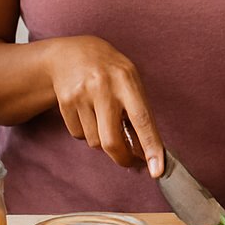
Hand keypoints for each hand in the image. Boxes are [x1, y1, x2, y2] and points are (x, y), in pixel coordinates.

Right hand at [44, 36, 163, 175]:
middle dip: (122, 158)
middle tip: (129, 161)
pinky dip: (85, 132)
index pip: (142, 119)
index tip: (158, 170)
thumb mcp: (129, 80)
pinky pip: (78, 134)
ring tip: (103, 118)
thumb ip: (138, 110)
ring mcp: (82, 95)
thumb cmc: (109, 70)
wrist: (71, 54)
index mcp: (126, 80)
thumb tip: (145, 149)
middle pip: (111, 140)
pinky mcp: (66, 102)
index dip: (151, 147)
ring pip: (94, 141)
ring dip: (102, 140)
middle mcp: (103, 88)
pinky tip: (87, 113)